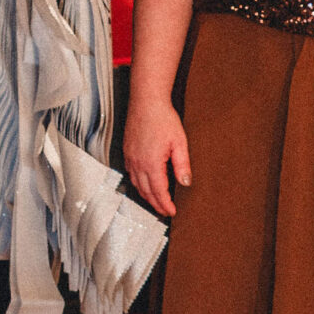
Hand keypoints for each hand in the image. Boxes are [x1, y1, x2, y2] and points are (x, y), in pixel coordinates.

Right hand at [124, 92, 190, 216]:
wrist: (146, 102)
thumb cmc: (163, 118)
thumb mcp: (179, 142)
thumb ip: (182, 164)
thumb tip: (185, 182)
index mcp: (151, 163)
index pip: (158, 191)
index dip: (165, 204)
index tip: (172, 212)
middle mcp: (138, 163)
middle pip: (146, 192)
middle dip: (156, 204)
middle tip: (165, 212)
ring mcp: (130, 158)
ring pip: (136, 185)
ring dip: (146, 196)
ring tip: (156, 202)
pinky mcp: (127, 152)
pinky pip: (131, 175)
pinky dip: (138, 185)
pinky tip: (144, 185)